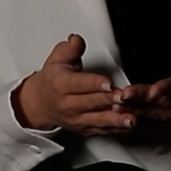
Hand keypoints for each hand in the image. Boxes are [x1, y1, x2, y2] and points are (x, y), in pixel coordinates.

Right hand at [13, 34, 134, 135]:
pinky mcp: (85, 129)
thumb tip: (76, 40)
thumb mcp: (56, 60)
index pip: (80, 84)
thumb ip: (69, 49)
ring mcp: (77, 119)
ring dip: (116, 119)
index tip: (108, 83)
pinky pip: (102, 130)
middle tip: (125, 98)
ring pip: (99, 120)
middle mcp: (68, 104)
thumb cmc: (52, 81)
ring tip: (130, 118)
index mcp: (61, 85)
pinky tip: (128, 125)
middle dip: (110, 100)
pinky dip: (117, 128)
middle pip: (92, 102)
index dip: (95, 83)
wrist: (40, 104)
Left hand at [115, 40, 170, 134]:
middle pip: (165, 102)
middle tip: (123, 94)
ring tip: (118, 105)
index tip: (155, 88)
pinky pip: (158, 122)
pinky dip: (141, 119)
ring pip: (158, 115)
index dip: (169, 88)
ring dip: (137, 110)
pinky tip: (126, 115)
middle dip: (142, 99)